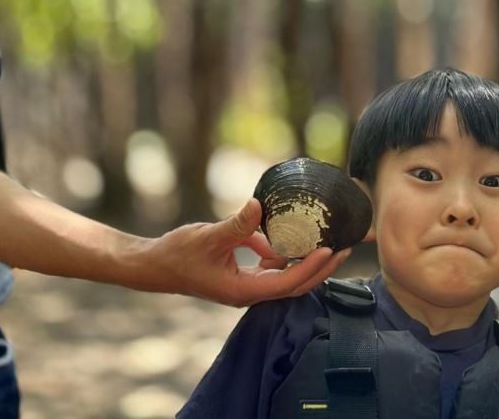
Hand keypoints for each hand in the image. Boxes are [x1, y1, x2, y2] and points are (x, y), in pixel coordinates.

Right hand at [151, 198, 350, 306]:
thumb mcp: (208, 235)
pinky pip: (271, 268)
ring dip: (306, 262)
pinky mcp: (242, 276)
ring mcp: (246, 286)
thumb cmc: (178, 253)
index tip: (329, 250)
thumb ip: (236, 224)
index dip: (310, 268)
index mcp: (243, 290)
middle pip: (294, 285)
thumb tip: (258, 204)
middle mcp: (249, 292)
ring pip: (285, 278)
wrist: (155, 266)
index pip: (287, 282)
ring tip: (327, 242)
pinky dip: (284, 255)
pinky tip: (289, 238)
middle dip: (320, 268)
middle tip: (343, 248)